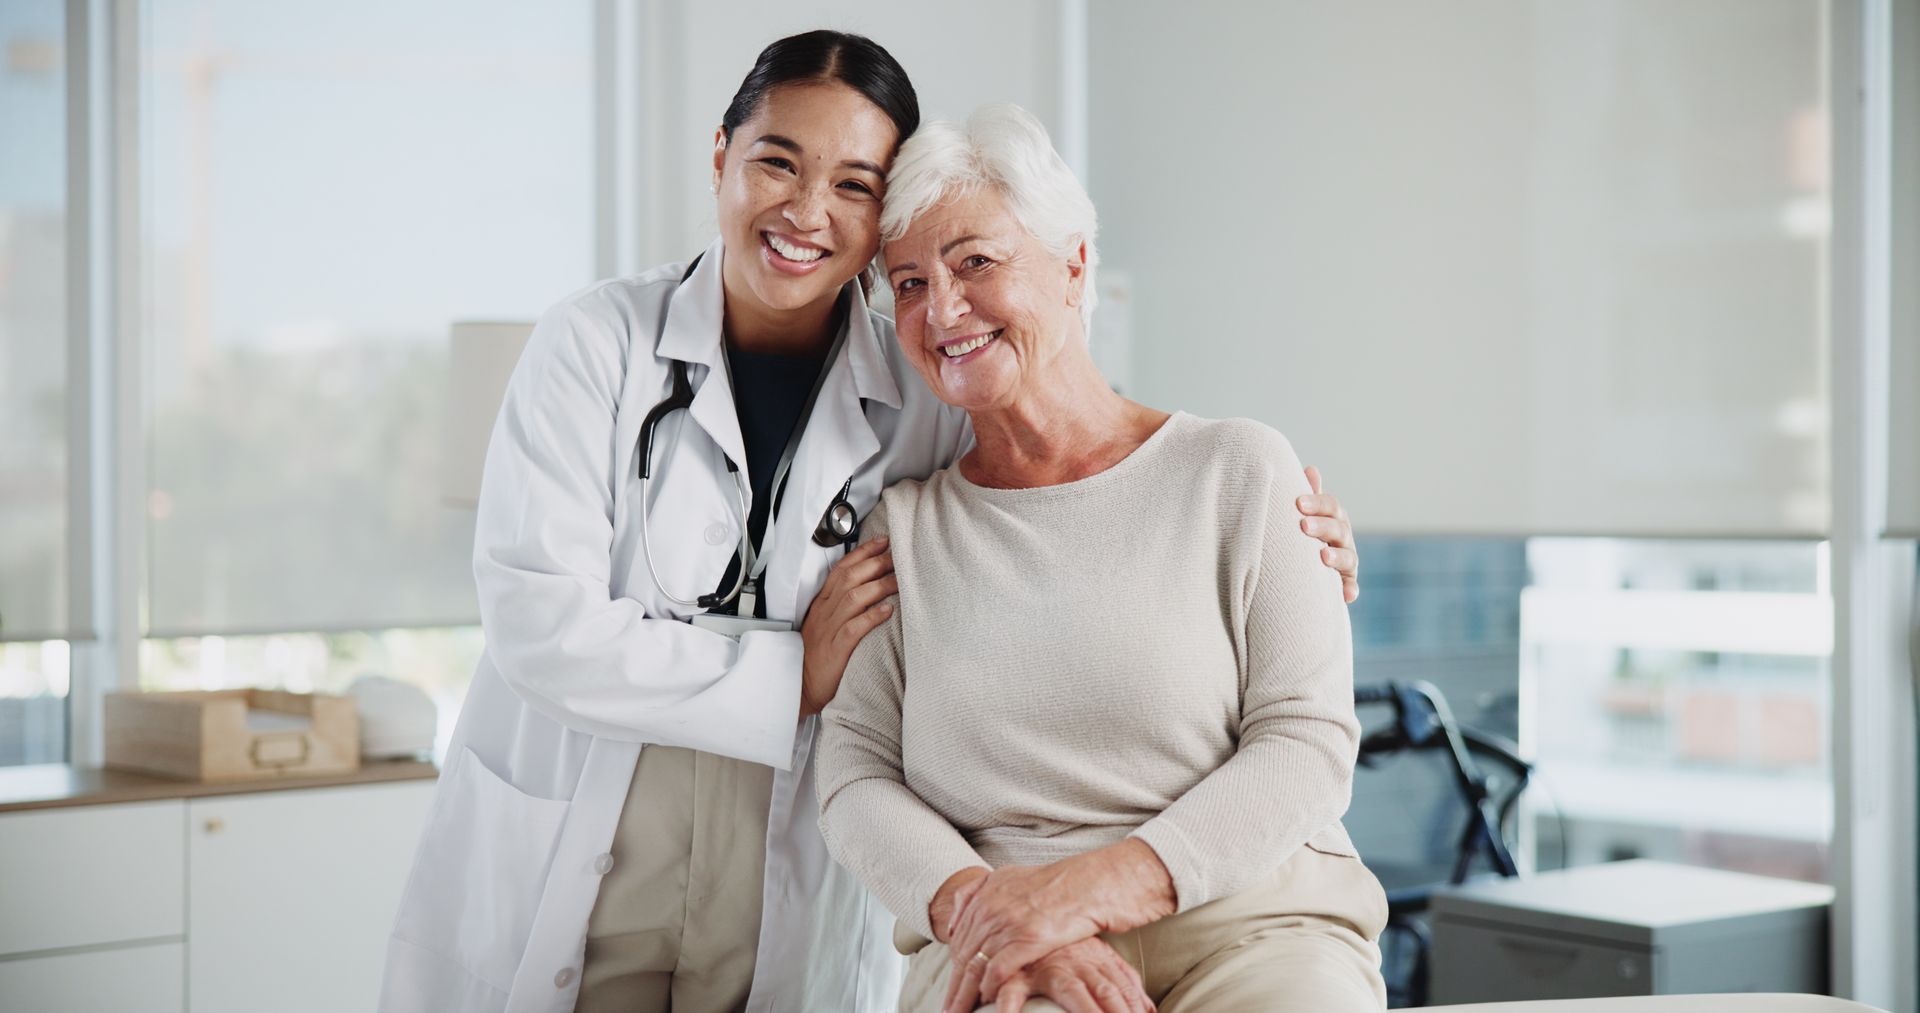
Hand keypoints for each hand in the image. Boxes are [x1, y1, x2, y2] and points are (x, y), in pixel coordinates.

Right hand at [798, 537, 895, 716]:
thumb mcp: (826, 625)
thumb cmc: (817, 657)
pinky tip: (887, 610)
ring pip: (853, 599)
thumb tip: (871, 588)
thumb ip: (843, 606)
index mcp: (822, 604)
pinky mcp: (834, 649)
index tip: (883, 541)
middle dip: (874, 563)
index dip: (862, 552)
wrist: (799, 686)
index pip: (841, 569)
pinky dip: (871, 617)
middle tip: (898, 555)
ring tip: (900, 580)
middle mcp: (824, 612)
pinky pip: (853, 628)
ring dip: (878, 586)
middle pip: (849, 578)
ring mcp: (828, 630)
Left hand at [944, 842, 1174, 1010]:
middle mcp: (992, 906)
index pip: (959, 938)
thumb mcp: (1012, 877)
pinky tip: (988, 1000)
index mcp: (986, 893)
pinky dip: (990, 987)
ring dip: (965, 995)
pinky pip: (999, 968)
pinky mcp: (1028, 938)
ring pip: (976, 965)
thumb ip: (980, 892)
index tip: (949, 990)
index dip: (952, 968)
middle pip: (963, 955)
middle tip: (946, 1011)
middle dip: (953, 988)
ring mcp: (1009, 922)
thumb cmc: (1059, 886)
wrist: (1093, 884)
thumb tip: (956, 915)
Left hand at [1297, 465, 1358, 602]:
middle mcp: (1343, 538)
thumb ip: (1310, 495)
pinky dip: (1350, 590)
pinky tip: (1347, 595)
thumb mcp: (1307, 514)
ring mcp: (1346, 561)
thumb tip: (1310, 469)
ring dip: (1337, 557)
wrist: (1306, 566)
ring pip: (1348, 557)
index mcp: (1334, 518)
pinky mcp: (1346, 583)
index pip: (1331, 506)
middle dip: (1322, 526)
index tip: (1298, 503)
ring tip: (1323, 557)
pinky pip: (1350, 587)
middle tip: (1303, 526)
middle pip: (1339, 529)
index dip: (1316, 504)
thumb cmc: (1305, 533)